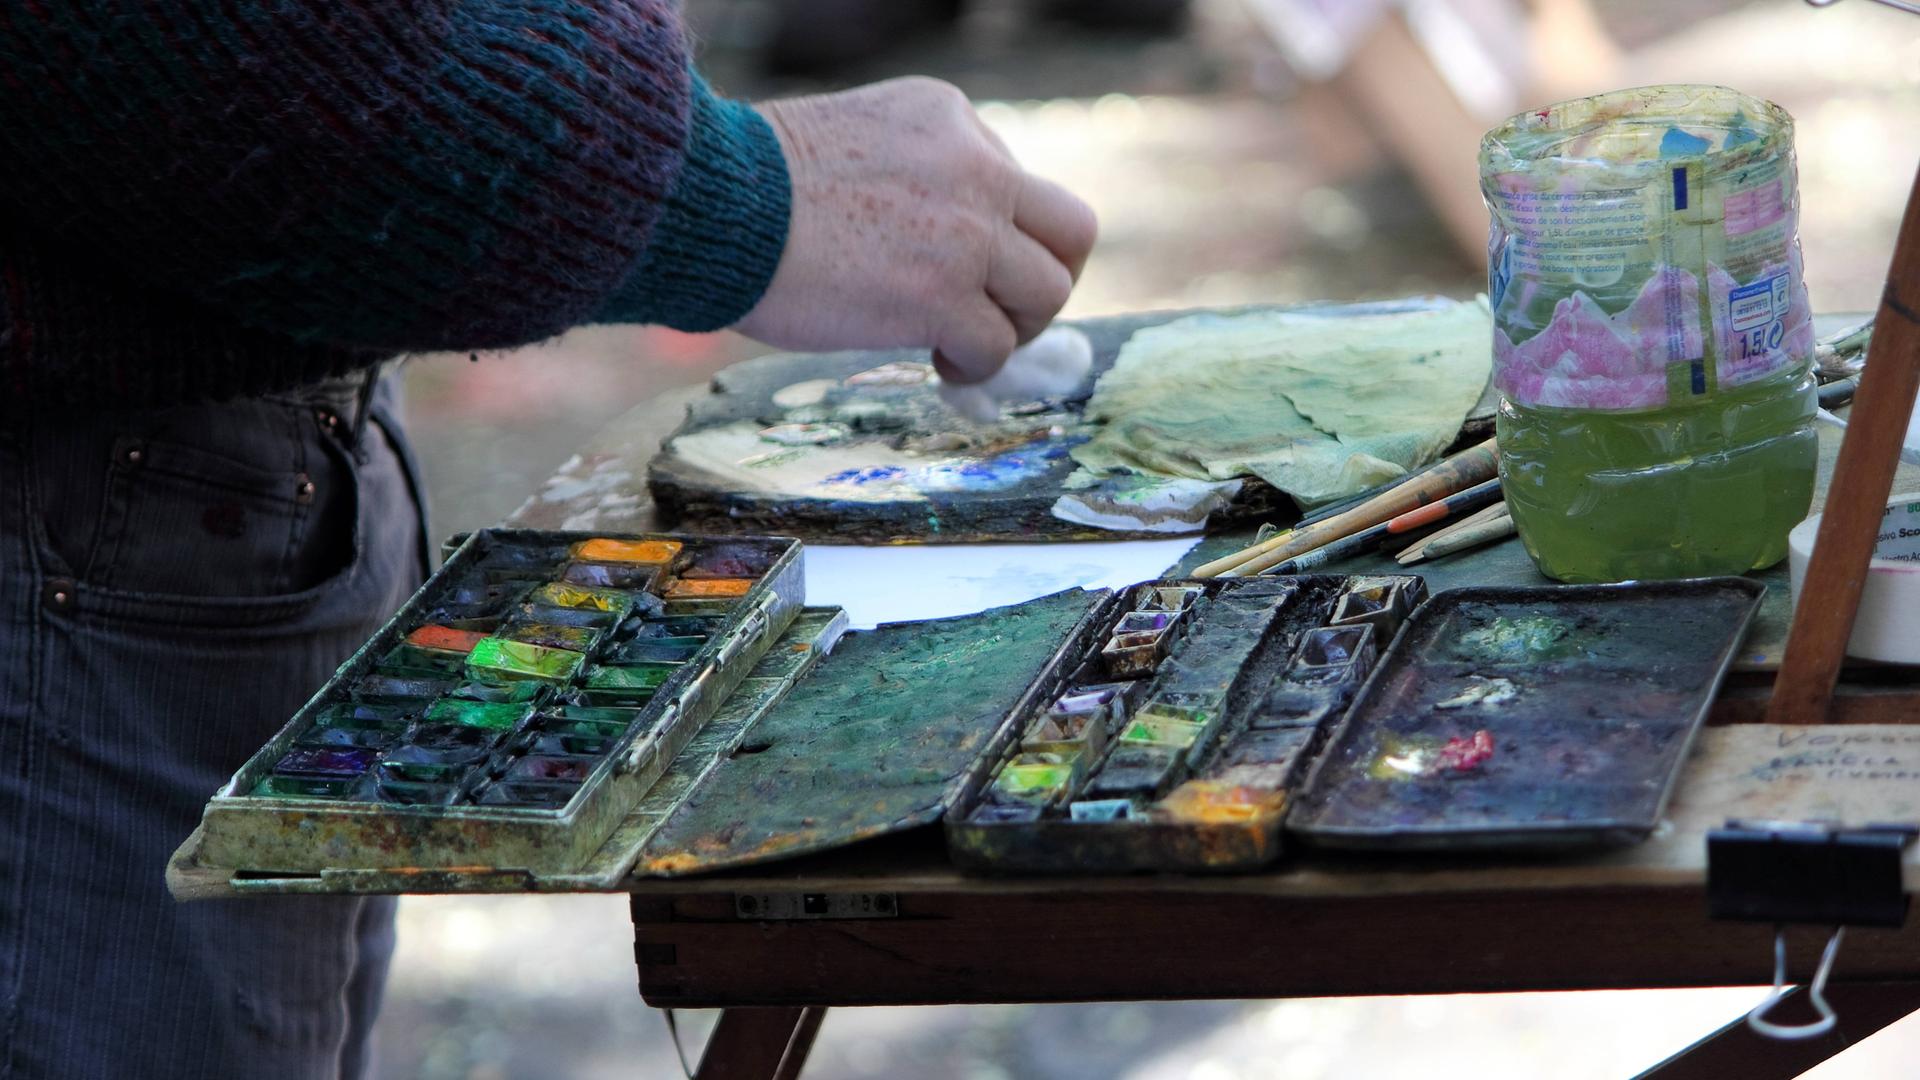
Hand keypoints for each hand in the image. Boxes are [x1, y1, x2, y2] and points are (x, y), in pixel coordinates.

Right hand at [733, 77, 1096, 384]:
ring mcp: (967, 235)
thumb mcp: (858, 140)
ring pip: (1048, 293)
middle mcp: (975, 169)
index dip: (998, 235)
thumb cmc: (754, 185)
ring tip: (962, 341)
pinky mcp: (943, 298)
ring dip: (1015, 327)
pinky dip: (975, 366)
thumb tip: (943, 250)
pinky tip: (939, 363)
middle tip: (1004, 309)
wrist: (713, 202)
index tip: (960, 264)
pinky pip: (996, 346)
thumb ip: (918, 175)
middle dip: (1045, 278)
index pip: (1017, 183)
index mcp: (951, 119)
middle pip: (1071, 232)